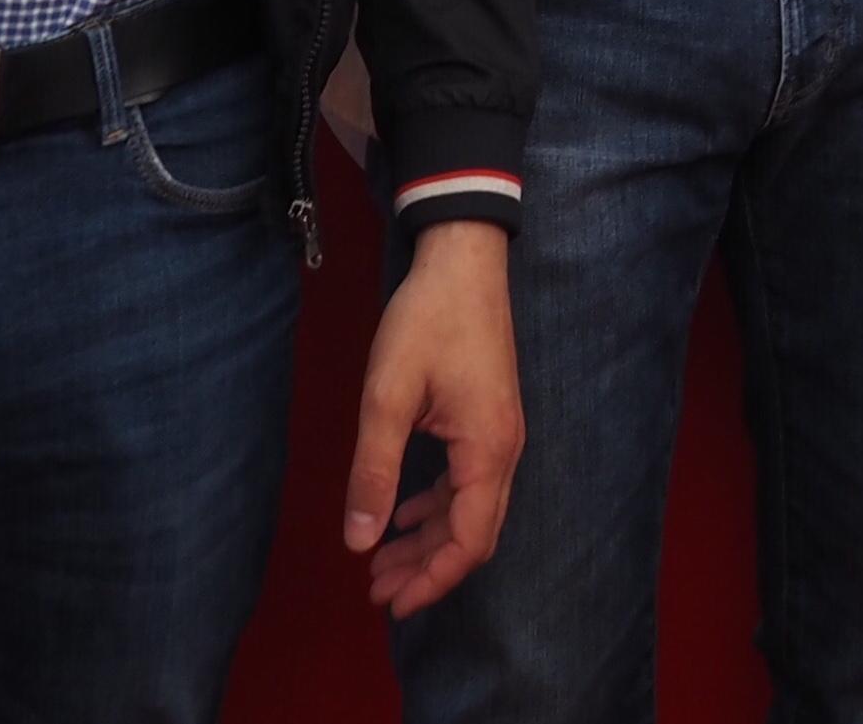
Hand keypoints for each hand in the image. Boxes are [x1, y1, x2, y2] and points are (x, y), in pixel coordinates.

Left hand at [347, 221, 519, 617]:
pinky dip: (436, 506)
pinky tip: (405, 513)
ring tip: (381, 562)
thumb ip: (374, 471)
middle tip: (375, 591)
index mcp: (487, 450)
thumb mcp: (387, 395)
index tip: (392, 603)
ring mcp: (499, 434)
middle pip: (472, 533)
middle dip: (426, 568)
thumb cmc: (427, 320)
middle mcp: (503, 450)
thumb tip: (358, 540)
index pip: (469, 540)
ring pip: (469, 509)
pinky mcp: (488, 419)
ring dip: (428, 539)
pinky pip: (468, 482)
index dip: (432, 579)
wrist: (463, 259)